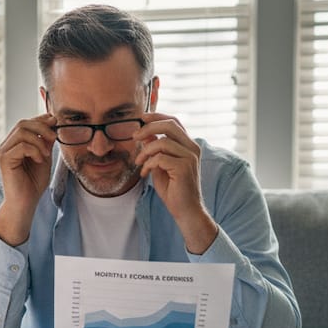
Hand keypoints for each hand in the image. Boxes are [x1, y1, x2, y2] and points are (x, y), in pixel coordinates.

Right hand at [0, 114, 55, 245]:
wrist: (25, 203)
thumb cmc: (33, 183)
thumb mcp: (44, 157)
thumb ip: (46, 141)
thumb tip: (52, 121)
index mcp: (15, 143)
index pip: (26, 123)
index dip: (41, 120)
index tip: (55, 122)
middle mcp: (6, 145)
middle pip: (23, 123)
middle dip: (42, 127)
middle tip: (54, 137)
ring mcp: (3, 151)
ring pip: (22, 131)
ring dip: (39, 140)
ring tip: (46, 154)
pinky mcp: (4, 159)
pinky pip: (22, 145)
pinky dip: (34, 150)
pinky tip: (39, 160)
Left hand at [134, 113, 217, 253]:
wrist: (185, 211)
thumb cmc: (174, 190)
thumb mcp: (160, 166)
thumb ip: (155, 150)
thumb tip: (146, 135)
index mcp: (188, 145)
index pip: (174, 122)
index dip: (157, 117)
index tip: (142, 118)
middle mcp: (192, 148)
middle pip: (170, 125)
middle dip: (149, 128)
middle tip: (134, 136)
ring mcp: (190, 157)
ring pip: (162, 142)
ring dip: (145, 152)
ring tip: (138, 162)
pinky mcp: (184, 167)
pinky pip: (159, 158)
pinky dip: (148, 164)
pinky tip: (144, 173)